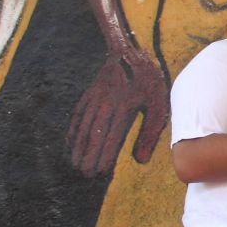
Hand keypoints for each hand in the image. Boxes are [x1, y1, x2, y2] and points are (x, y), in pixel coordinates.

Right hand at [68, 48, 169, 176]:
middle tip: (84, 174)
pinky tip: (70, 143)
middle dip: (87, 155)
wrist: (129, 52)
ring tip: (75, 164)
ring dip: (78, 146)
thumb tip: (140, 161)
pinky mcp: (89, 95)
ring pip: (83, 126)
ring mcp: (94, 99)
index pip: (111, 137)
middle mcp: (106, 104)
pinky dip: (72, 130)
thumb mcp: (157, 104)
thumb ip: (150, 133)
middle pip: (93, 134)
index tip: (100, 172)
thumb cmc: (148, 81)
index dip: (104, 155)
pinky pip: (77, 115)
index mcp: (124, 107)